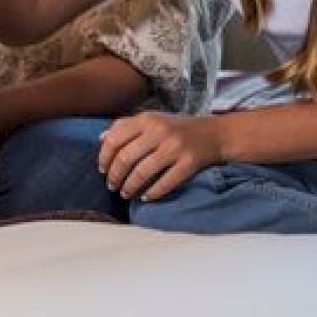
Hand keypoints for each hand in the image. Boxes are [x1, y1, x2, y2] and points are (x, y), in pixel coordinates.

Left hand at [98, 111, 222, 201]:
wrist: (214, 134)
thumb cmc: (178, 127)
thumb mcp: (152, 119)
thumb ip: (126, 125)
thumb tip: (102, 138)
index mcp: (147, 119)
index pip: (115, 138)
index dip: (104, 157)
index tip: (102, 170)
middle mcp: (159, 131)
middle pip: (126, 157)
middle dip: (115, 176)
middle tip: (111, 186)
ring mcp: (175, 147)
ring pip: (143, 172)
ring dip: (129, 187)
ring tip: (125, 194)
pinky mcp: (189, 162)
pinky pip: (166, 182)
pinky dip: (152, 193)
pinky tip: (145, 197)